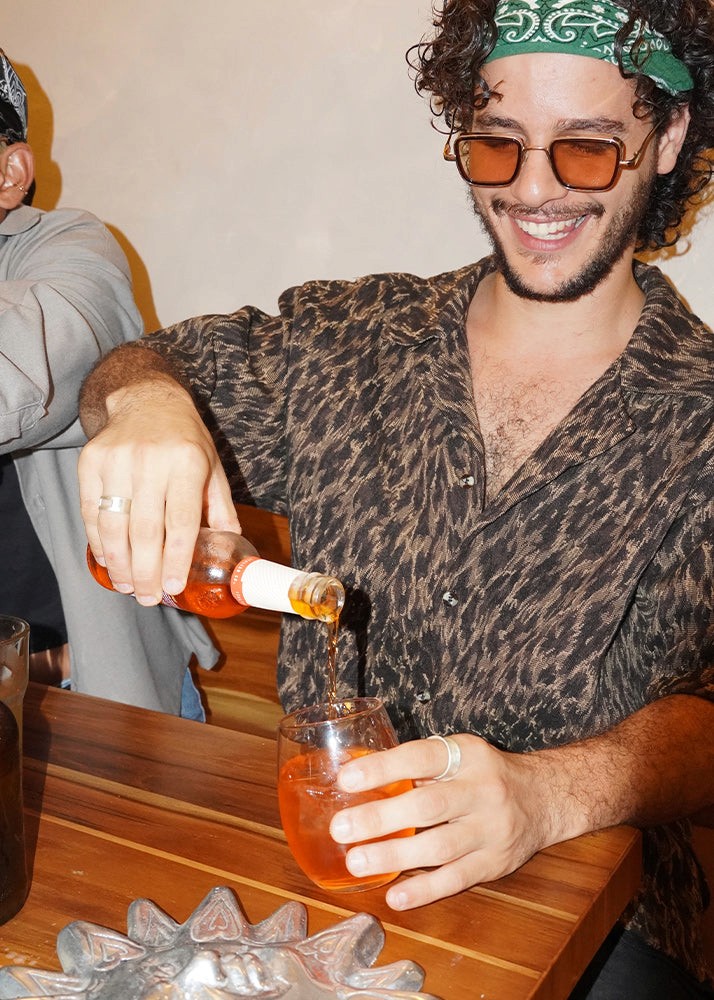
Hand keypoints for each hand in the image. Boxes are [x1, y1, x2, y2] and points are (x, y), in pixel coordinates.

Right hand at [78, 378, 239, 603]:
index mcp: (188, 462)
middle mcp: (151, 460)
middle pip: (145, 529)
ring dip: (119, 563)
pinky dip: (98, 541)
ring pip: (114, 525)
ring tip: (128, 586)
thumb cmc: (185, 440)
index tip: (172, 587)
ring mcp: (117, 460)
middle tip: (148, 598)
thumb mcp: (213, 468)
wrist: (147, 400)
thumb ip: (221, 509)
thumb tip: (231, 552)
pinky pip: (90, 511)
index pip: (181, 521)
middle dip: (146, 571)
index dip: (175, 558)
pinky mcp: (90, 461)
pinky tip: (108, 561)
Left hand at [329, 734, 558, 909]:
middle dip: (381, 818)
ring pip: (440, 847)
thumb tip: (359, 776)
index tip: (346, 779)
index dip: (383, 768)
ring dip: (394, 856)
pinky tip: (395, 896)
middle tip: (341, 828)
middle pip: (428, 805)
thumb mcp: (459, 755)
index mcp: (467, 756)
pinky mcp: (496, 863)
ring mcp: (491, 829)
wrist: (543, 798)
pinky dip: (424, 890)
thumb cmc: (484, 774)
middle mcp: (482, 790)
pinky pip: (457, 879)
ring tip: (356, 862)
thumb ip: (419, 766)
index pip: (421, 757)